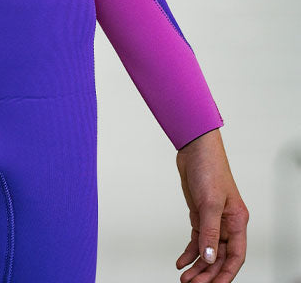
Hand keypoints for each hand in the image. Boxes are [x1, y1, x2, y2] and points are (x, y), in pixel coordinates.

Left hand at [175, 128, 248, 282]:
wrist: (194, 148)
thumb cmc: (209, 168)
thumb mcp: (210, 202)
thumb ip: (209, 231)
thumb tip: (208, 257)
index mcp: (237, 221)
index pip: (235, 256)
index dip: (226, 274)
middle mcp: (227, 223)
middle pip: (219, 257)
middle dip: (207, 273)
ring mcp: (213, 220)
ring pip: (207, 250)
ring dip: (197, 266)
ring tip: (185, 278)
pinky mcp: (200, 215)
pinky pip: (196, 239)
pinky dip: (189, 252)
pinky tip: (181, 261)